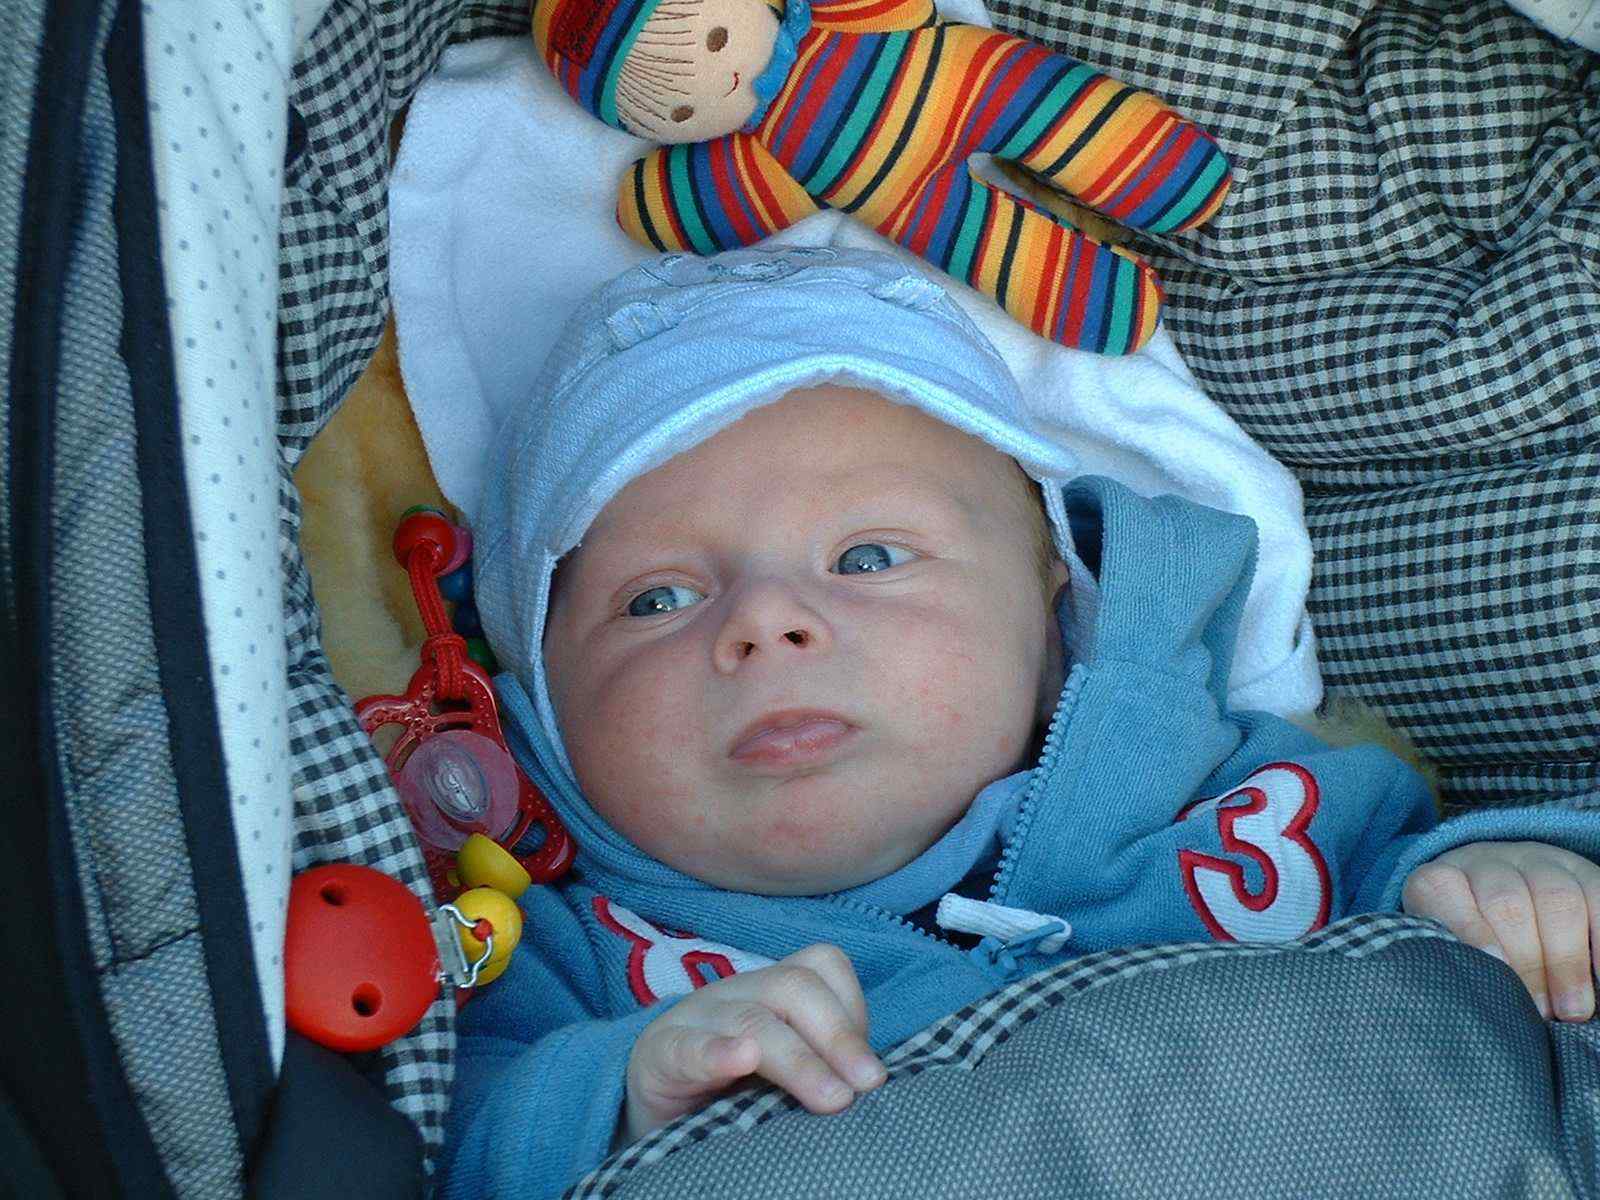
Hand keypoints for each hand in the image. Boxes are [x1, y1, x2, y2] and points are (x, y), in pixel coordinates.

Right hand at [622, 943, 887, 1146]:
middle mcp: (736, 993)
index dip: (853, 1009)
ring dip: (798, 1060)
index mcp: (770, 990)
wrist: (653, 1113)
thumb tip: (875, 1085)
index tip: (869, 1071)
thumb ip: (823, 1066)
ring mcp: (695, 1019)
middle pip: (793, 987)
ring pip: (752, 1020)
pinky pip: (688, 1047)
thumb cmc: (731, 1093)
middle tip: (866, 1085)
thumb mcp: (783, 1074)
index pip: (822, 966)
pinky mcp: (659, 1054)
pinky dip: (718, 1053)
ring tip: (830, 1098)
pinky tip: (740, 1062)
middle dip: (838, 1035)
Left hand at [1402, 841, 1599, 1021]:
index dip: (1468, 931)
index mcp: (1441, 879)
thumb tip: (1485, 1008)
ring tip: (1573, 1009)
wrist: (1506, 900)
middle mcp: (1487, 863)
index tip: (1493, 971)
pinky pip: (1597, 898)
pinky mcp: (1581, 872)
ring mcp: (1536, 862)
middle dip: (1526, 964)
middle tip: (1540, 1013)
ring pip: (1555, 899)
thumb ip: (1459, 966)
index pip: (1441, 890)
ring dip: (1567, 960)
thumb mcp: (1451, 950)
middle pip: (1506, 903)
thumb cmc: (1472, 944)